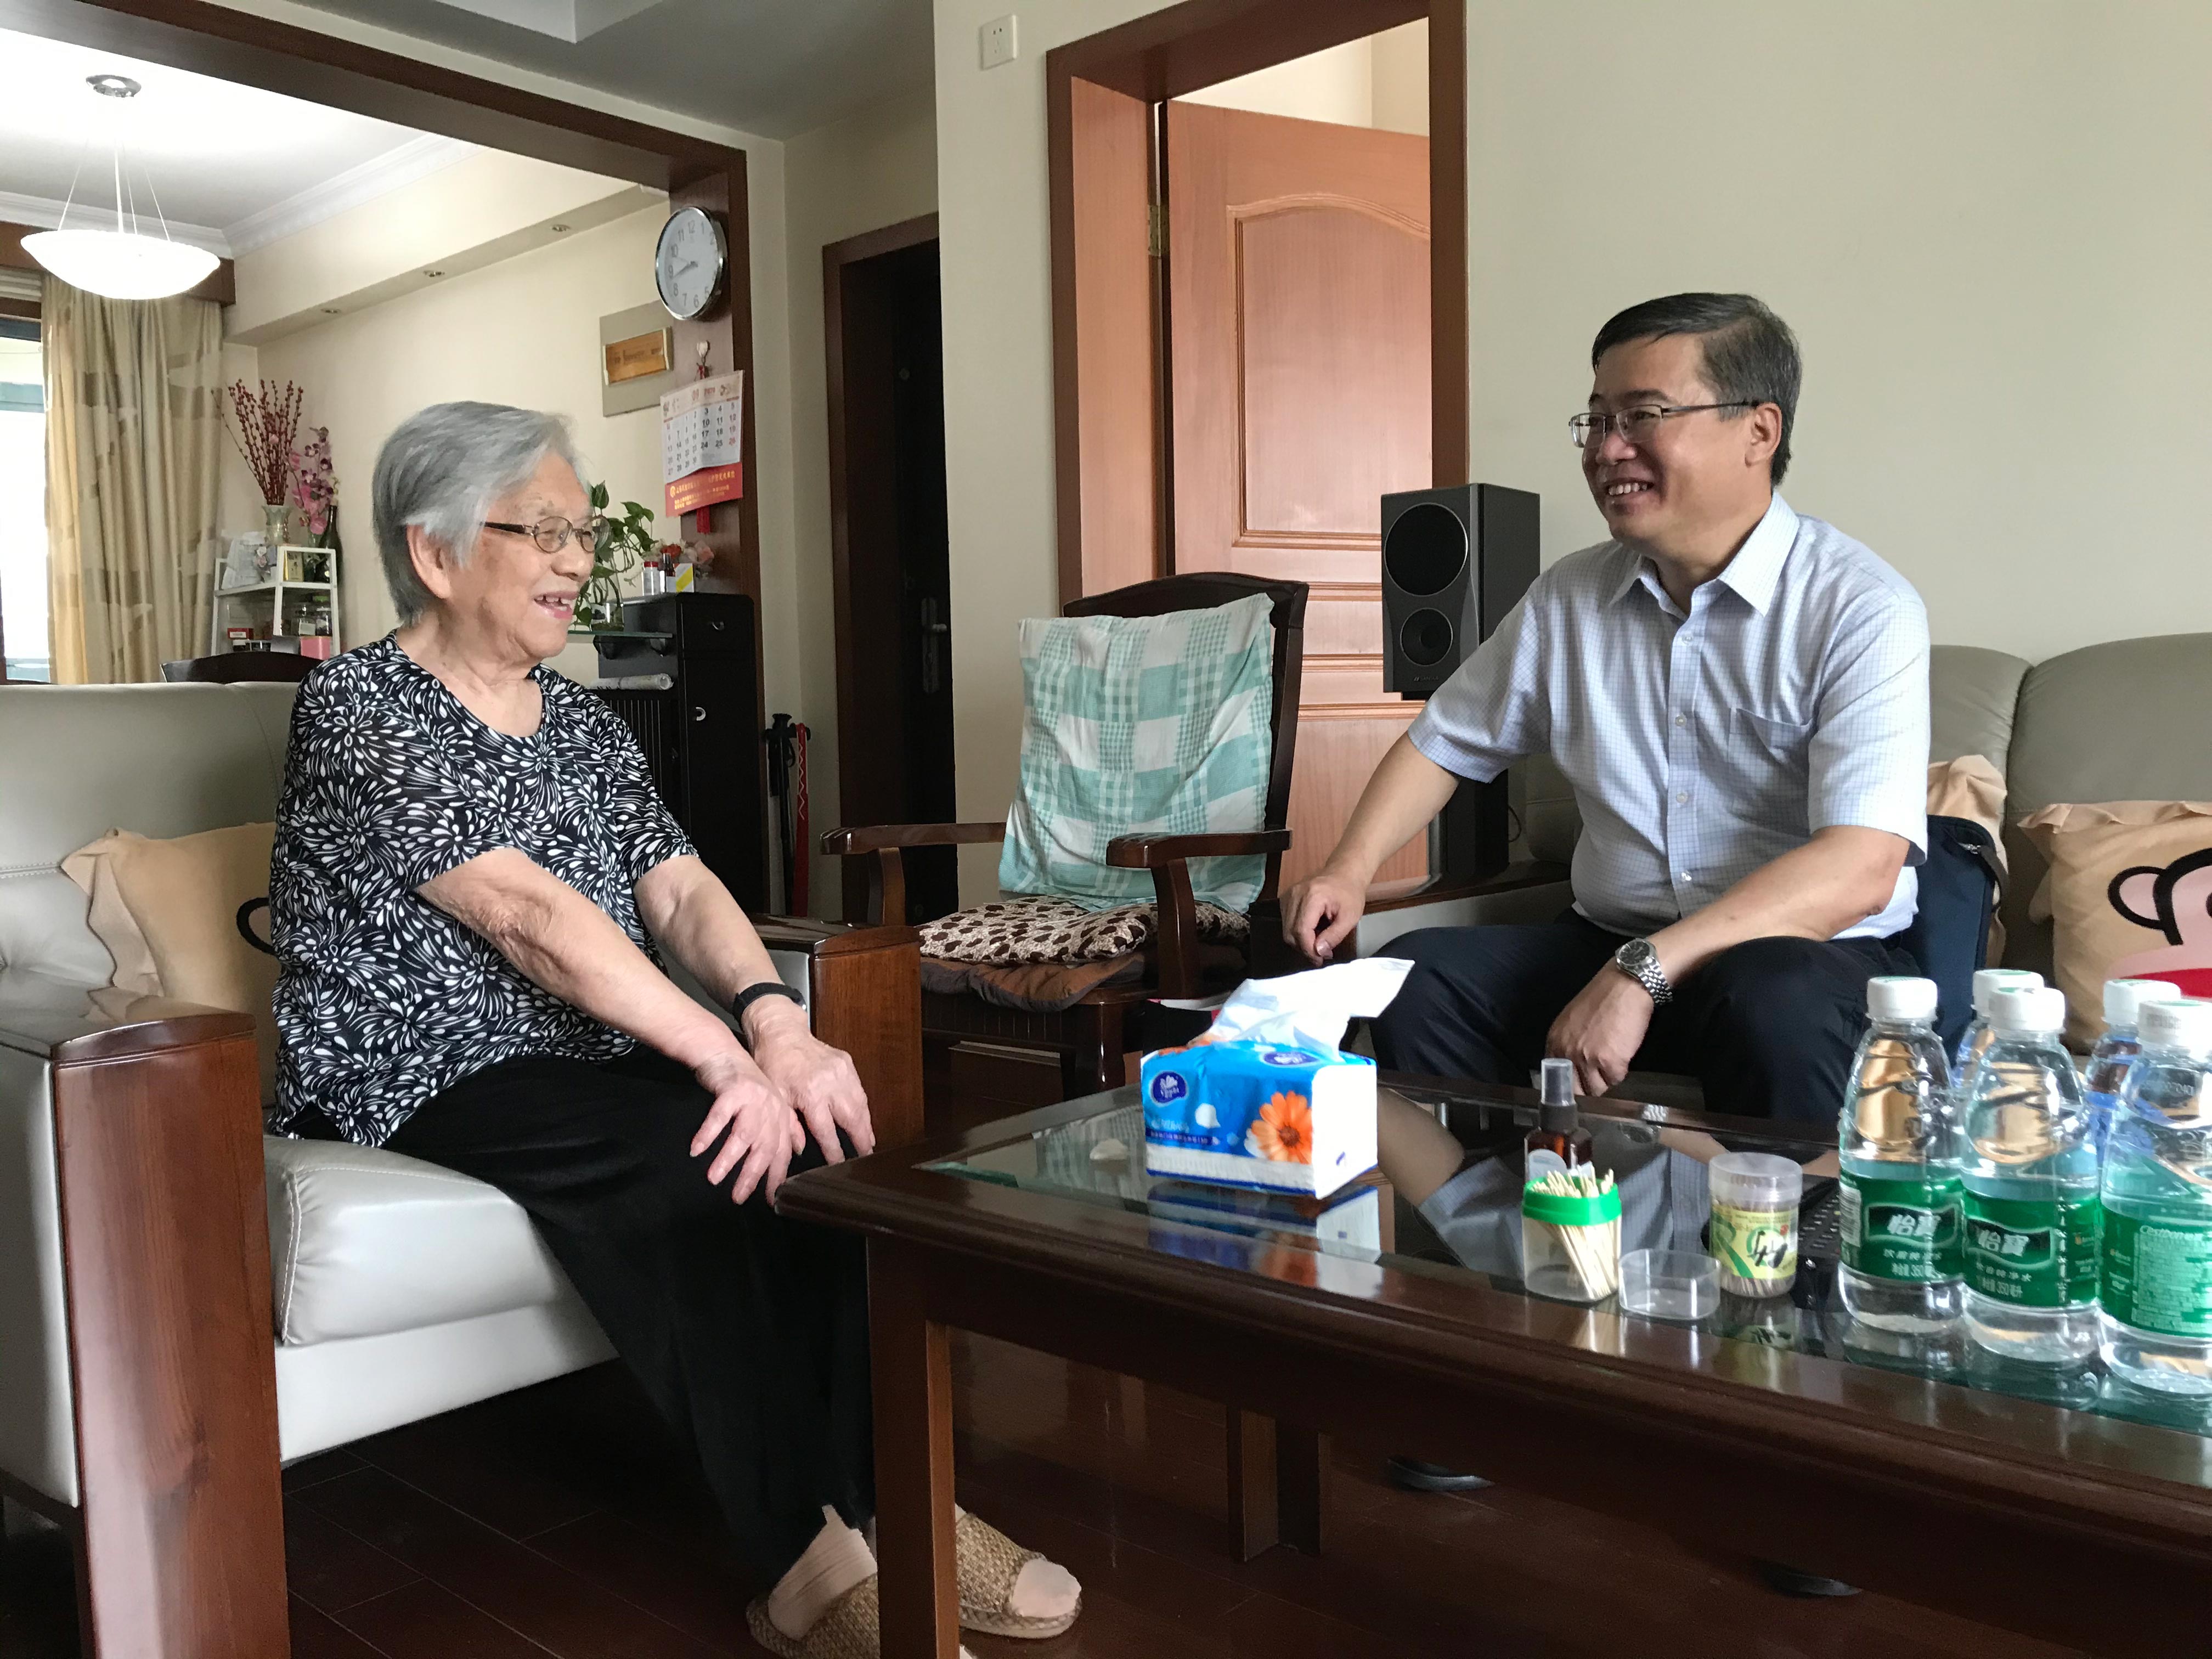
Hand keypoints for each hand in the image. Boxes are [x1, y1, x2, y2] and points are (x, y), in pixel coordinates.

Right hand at [689, 1047, 803, 1202]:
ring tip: (714, 1179)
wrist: (724, 1053)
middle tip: (738, 1197)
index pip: (781, 1152)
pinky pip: (719, 1116)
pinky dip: (708, 1133)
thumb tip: (797, 1153)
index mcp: (781, 1116)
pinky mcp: (733, 1089)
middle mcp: (771, 1108)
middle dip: (752, 1176)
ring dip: (728, 1159)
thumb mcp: (768, 1106)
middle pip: (764, 1148)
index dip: (775, 1177)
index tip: (768, 1200)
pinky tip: (697, 1149)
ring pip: (743, 1135)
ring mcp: (753, 1098)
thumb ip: (784, 1129)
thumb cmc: (743, 1086)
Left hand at [747, 999, 874, 1165]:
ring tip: (869, 1143)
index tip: (839, 1164)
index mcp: (810, 1094)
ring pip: (860, 1105)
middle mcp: (830, 1083)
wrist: (781, 1032)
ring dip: (866, 1125)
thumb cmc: (772, 1064)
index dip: (835, 1151)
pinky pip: (859, 1090)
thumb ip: (788, 1125)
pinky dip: (863, 1107)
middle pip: (852, 1119)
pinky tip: (864, 1119)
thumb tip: (800, 1150)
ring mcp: (842, 1071)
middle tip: (865, 1158)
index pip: (827, 1131)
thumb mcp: (774, 1097)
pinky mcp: (847, 1063)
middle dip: (860, 1140)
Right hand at [1282, 868, 1367, 964]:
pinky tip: (1311, 931)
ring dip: (1301, 942)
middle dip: (1305, 948)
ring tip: (1318, 942)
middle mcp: (1295, 894)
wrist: (1344, 873)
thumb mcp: (1350, 917)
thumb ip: (1334, 936)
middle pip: (1290, 932)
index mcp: (1312, 897)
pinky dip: (1297, 933)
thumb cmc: (1349, 893)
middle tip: (1322, 954)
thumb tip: (1319, 952)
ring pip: (1286, 930)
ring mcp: (1288, 895)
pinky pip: (1286, 923)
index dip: (1309, 950)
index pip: (1301, 931)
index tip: (1321, 959)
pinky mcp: (1285, 899)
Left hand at [1545, 964, 1654, 1097]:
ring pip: (1595, 1089)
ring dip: (1606, 1080)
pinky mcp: (1610, 1062)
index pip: (1555, 1078)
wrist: (1624, 984)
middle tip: (1598, 1077)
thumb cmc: (1602, 999)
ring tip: (1612, 1060)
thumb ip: (1567, 1045)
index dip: (1569, 1084)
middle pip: (1574, 1090)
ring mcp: (1587, 1059)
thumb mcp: (1572, 1022)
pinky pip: (1615, 1080)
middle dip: (1586, 1087)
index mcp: (1555, 1042)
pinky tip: (1622, 1054)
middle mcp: (1566, 1053)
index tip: (1578, 1083)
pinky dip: (1621, 1072)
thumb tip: (1571, 1068)